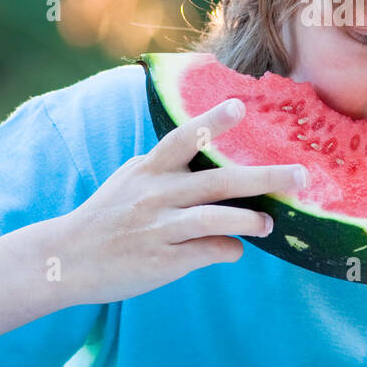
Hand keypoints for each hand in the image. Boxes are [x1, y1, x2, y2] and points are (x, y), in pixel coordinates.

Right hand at [56, 98, 308, 305]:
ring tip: (270, 223)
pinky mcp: (163, 260)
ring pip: (216, 217)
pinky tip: (236, 248)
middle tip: (300, 174)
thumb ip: (169, 172)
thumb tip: (210, 174)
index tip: (240, 106)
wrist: (66, 258)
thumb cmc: (106, 217)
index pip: (184, 137)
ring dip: (250, 219)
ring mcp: (161, 228)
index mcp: (150, 169)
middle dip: (264, 176)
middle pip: (219, 180)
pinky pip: (207, 251)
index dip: (212, 121)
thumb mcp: (131, 181)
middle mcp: (157, 194)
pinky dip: (228, 248)